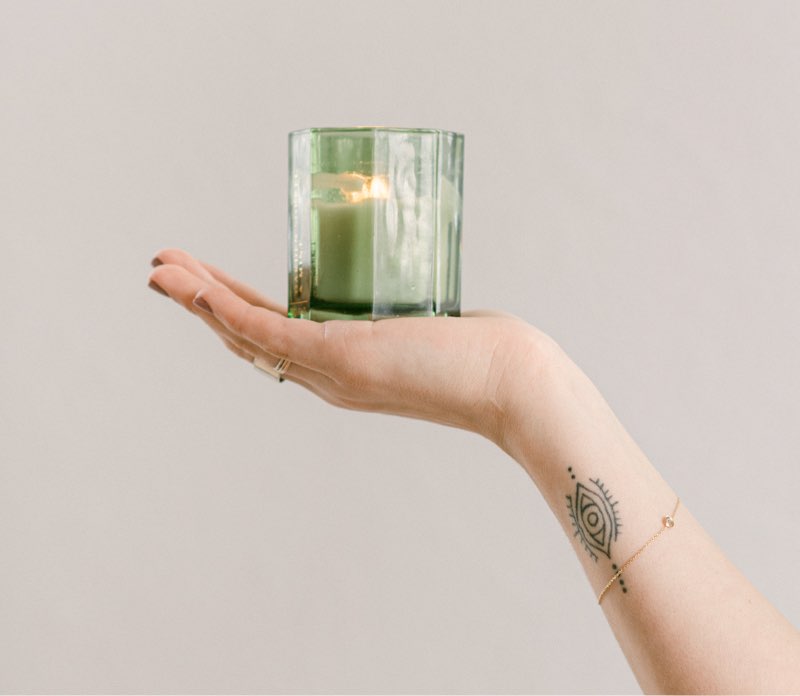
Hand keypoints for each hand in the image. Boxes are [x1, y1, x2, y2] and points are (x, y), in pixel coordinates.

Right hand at [147, 248, 559, 443]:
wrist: (514, 389)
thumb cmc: (484, 359)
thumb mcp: (435, 332)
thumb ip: (415, 318)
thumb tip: (422, 297)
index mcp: (344, 371)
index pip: (277, 341)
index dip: (237, 313)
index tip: (213, 284)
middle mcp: (328, 378)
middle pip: (250, 339)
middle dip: (204, 304)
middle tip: (165, 270)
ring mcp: (331, 371)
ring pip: (247, 334)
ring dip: (199, 301)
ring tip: (160, 269)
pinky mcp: (343, 356)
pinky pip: (268, 330)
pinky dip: (225, 309)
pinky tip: (195, 288)